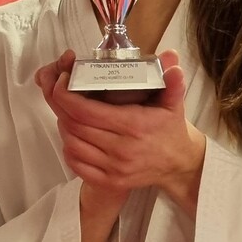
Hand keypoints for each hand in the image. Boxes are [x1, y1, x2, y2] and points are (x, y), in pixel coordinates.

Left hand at [36, 49, 204, 213]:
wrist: (179, 164)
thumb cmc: (170, 130)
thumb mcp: (174, 104)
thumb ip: (171, 82)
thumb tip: (173, 60)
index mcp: (133, 125)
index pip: (86, 111)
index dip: (66, 96)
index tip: (62, 83)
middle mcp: (122, 148)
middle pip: (75, 126)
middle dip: (61, 107)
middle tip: (61, 93)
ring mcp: (115, 168)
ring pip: (73, 145)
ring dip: (64, 127)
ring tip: (67, 113)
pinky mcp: (111, 182)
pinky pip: (78, 165)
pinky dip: (69, 149)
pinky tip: (73, 136)